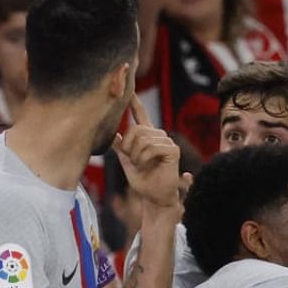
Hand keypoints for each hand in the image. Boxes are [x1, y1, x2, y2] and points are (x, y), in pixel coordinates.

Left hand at [112, 95, 191, 209]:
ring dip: (136, 155)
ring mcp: (167, 141)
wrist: (155, 198)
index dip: (135, 102)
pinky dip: (144, 158)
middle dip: (128, 146)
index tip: (129, 89)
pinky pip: (152, 146)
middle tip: (132, 160)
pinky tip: (146, 165)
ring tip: (140, 165)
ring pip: (142, 138)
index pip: (141, 115)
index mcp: (148, 137)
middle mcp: (159, 136)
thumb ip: (122, 149)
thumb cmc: (143, 183)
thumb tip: (114, 136)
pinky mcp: (172, 150)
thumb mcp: (128, 163)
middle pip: (136, 129)